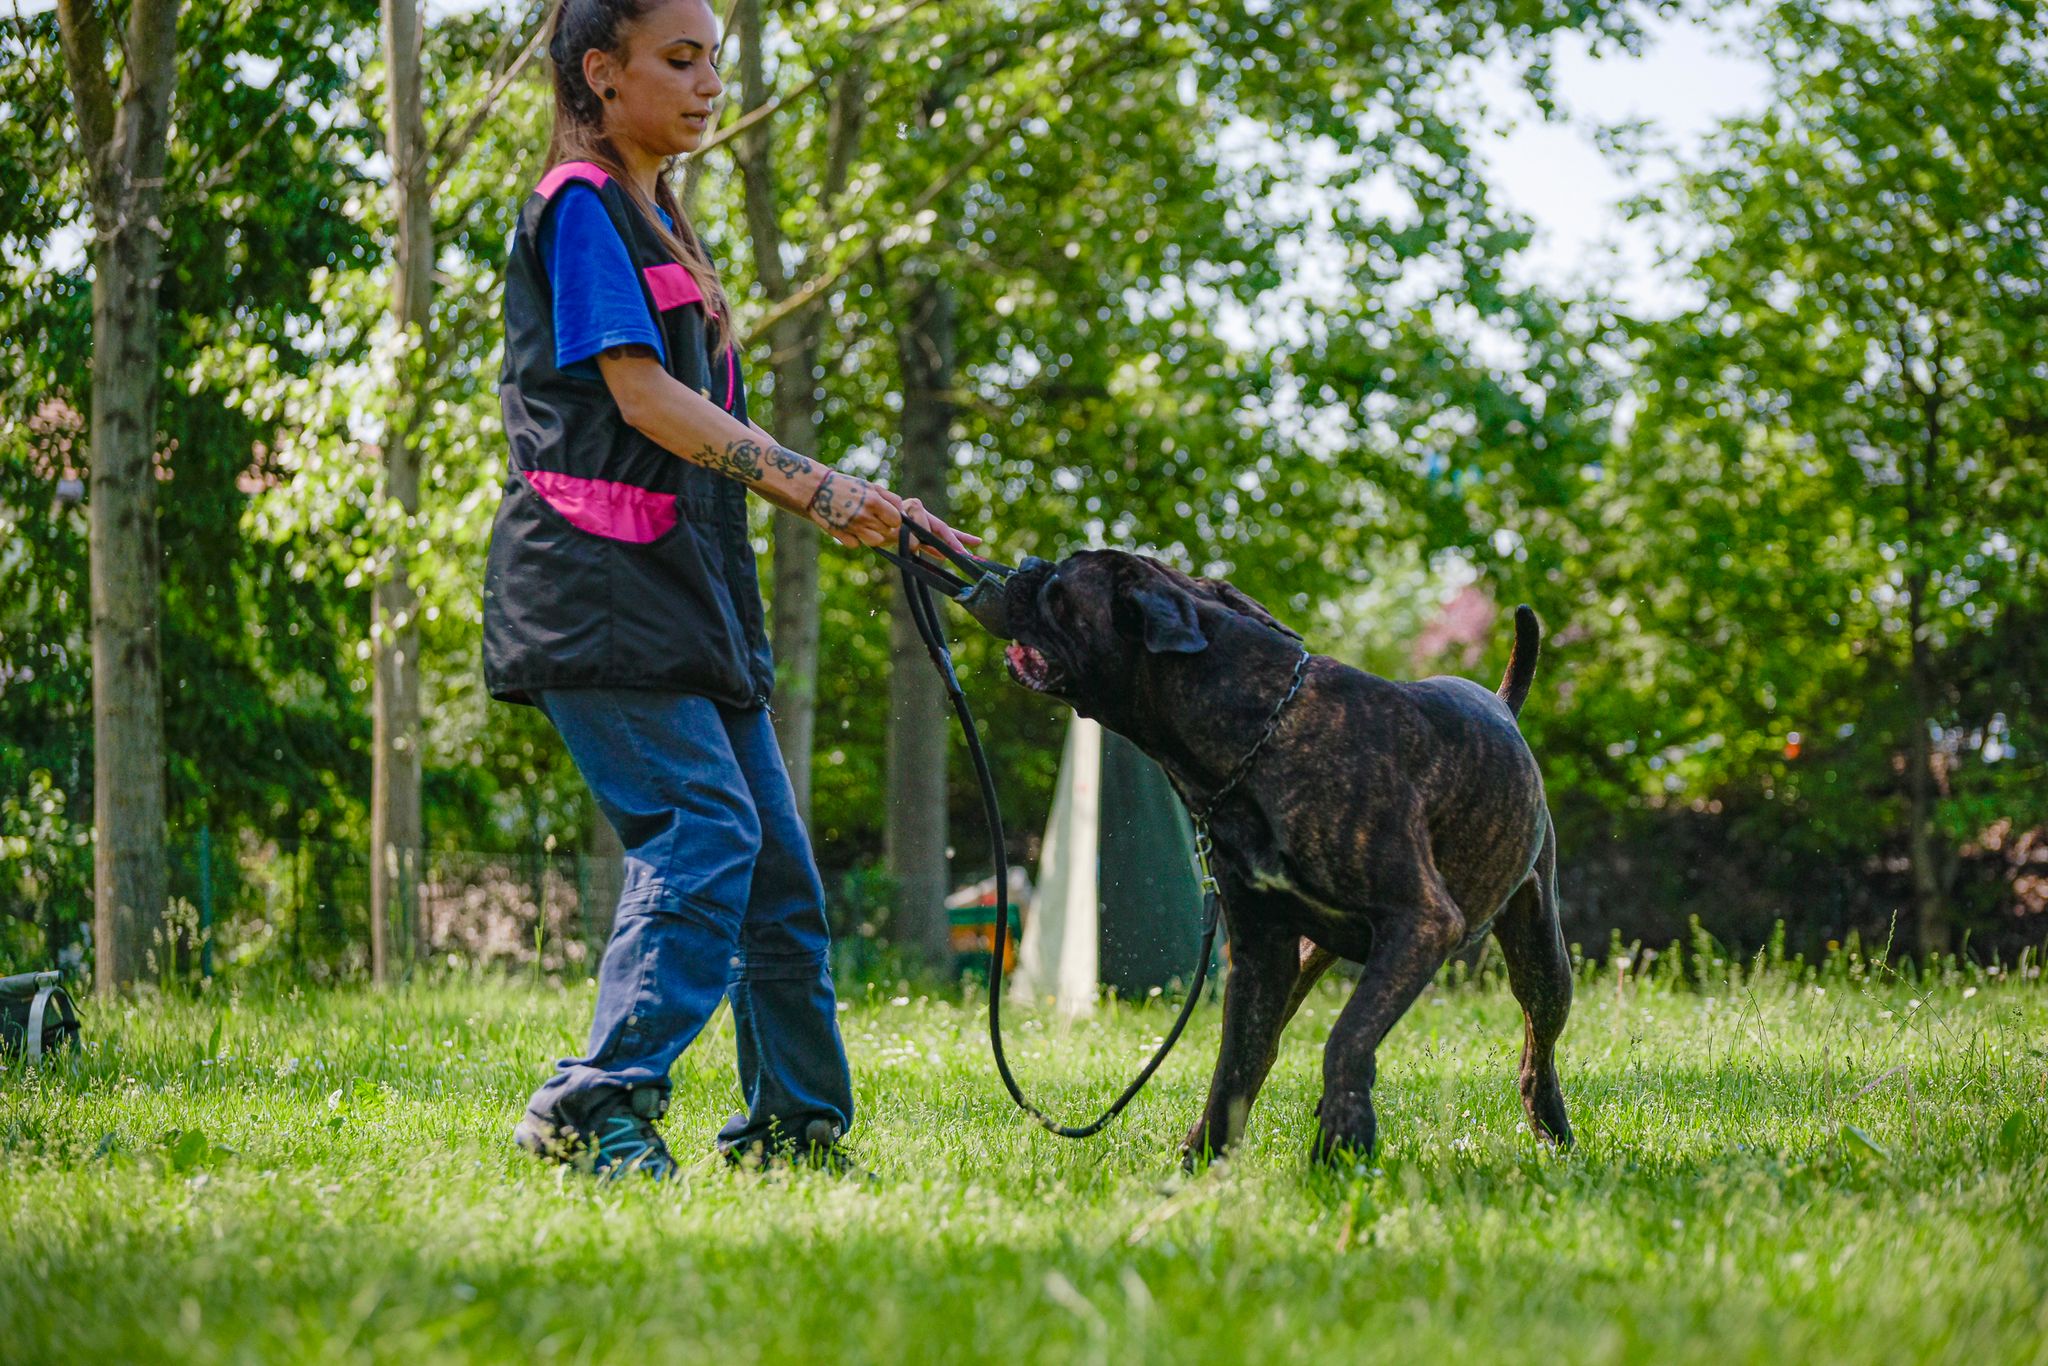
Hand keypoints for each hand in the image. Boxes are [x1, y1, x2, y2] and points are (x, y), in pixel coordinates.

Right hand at [804, 470, 983, 556]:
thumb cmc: (847, 489)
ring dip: (876, 537)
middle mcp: (883, 513)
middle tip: (937, 549)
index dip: (950, 537)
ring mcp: (866, 526)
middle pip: (913, 539)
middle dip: (924, 545)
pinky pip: (861, 544)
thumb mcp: (874, 492)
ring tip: (859, 519)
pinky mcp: (849, 536)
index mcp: (893, 501)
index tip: (967, 551)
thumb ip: (893, 510)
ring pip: (883, 544)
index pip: (928, 521)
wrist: (813, 487)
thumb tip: (913, 534)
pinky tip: (843, 524)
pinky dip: (855, 537)